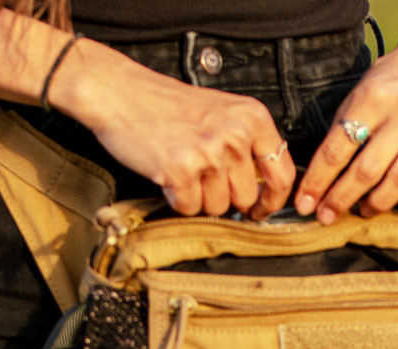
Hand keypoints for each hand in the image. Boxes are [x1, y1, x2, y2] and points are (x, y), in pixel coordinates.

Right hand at [53, 42, 295, 218]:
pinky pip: (190, 208)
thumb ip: (247, 145)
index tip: (262, 209)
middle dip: (225, 197)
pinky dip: (177, 199)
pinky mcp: (181, 170)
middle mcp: (234, 134)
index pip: (281, 174)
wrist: (116, 91)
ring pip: (219, 207)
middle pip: (247, 198)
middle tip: (202, 176)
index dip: (272, 201)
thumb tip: (267, 192)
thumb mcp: (221, 113)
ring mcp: (208, 153)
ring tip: (183, 168)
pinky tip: (167, 173)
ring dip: (199, 198)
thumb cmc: (166, 105)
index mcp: (251, 117)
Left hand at [293, 22, 397, 223]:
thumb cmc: (396, 79)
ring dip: (378, 203)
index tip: (304, 205)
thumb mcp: (365, 88)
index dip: (317, 182)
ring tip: (365, 209)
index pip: (337, 148)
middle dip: (341, 199)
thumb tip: (321, 176)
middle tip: (326, 217)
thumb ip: (347, 125)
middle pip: (366, 170)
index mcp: (374, 96)